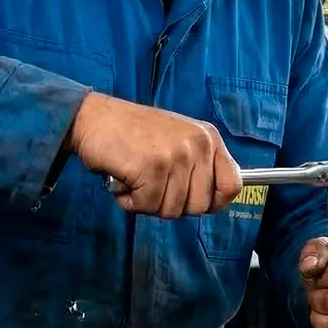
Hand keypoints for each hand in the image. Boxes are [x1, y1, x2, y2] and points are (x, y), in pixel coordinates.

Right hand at [69, 92, 240, 217]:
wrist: (94, 117)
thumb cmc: (132, 132)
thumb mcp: (178, 139)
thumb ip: (198, 165)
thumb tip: (212, 201)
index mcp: (208, 138)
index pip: (233, 184)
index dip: (215, 202)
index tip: (193, 202)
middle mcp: (198, 145)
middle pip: (200, 206)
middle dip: (173, 205)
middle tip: (153, 188)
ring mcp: (176, 156)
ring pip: (173, 209)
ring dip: (149, 203)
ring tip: (136, 180)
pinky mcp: (153, 168)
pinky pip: (148, 205)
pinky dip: (131, 202)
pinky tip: (124, 184)